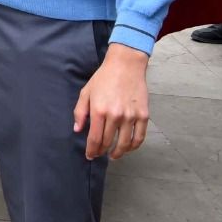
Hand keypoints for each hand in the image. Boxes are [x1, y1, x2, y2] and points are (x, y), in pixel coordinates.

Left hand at [74, 44, 149, 159]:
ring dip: (118, 152)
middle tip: (99, 154)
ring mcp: (131, 117)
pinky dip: (133, 146)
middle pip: (108, 142)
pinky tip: (128, 148)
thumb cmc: (103, 78)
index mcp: (99, 110)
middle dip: (102, 151)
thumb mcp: (86, 92)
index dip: (91, 150)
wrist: (125, 66)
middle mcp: (115, 116)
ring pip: (125, 143)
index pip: (95, 138)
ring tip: (113, 155)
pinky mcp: (143, 116)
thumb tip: (77, 129)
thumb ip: (80, 112)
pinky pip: (139, 137)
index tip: (90, 155)